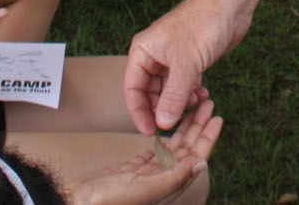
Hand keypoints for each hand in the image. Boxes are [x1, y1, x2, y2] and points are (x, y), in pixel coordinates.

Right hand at [69, 98, 221, 204]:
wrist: (81, 202)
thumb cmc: (110, 200)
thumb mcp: (146, 188)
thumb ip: (175, 177)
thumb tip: (203, 163)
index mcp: (169, 183)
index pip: (195, 157)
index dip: (207, 138)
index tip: (217, 117)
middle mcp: (163, 177)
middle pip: (187, 148)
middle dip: (199, 125)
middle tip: (208, 103)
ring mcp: (149, 172)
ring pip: (173, 145)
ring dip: (185, 126)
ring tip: (194, 106)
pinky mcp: (136, 167)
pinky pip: (156, 147)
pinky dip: (165, 133)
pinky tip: (169, 121)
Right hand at [125, 0, 251, 134]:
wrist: (230, 5)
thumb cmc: (203, 24)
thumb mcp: (186, 64)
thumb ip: (173, 95)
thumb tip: (163, 123)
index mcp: (143, 51)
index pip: (132, 88)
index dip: (139, 112)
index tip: (150, 132)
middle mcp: (154, 56)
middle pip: (149, 92)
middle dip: (162, 109)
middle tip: (174, 125)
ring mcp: (173, 59)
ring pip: (169, 90)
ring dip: (179, 102)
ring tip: (193, 106)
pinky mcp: (190, 61)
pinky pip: (184, 85)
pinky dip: (191, 94)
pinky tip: (203, 97)